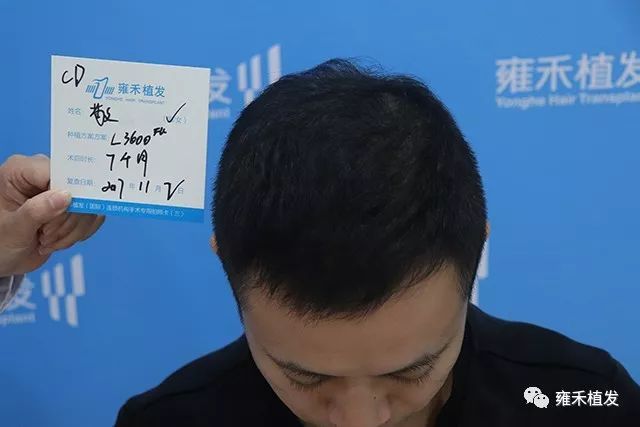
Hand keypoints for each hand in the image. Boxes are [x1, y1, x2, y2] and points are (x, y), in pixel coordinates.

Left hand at [0, 154, 104, 275]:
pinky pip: (92, 216)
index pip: (56, 171)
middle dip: (66, 218)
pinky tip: (58, 241)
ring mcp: (60, 191)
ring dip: (72, 230)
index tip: (62, 213)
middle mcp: (43, 176)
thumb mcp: (12, 228)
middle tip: (44, 235)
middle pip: (76, 188)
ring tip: (47, 240)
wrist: (5, 258)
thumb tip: (66, 196)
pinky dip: (79, 233)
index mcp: (20, 171)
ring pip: (88, 205)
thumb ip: (36, 211)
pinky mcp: (73, 206)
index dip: (65, 192)